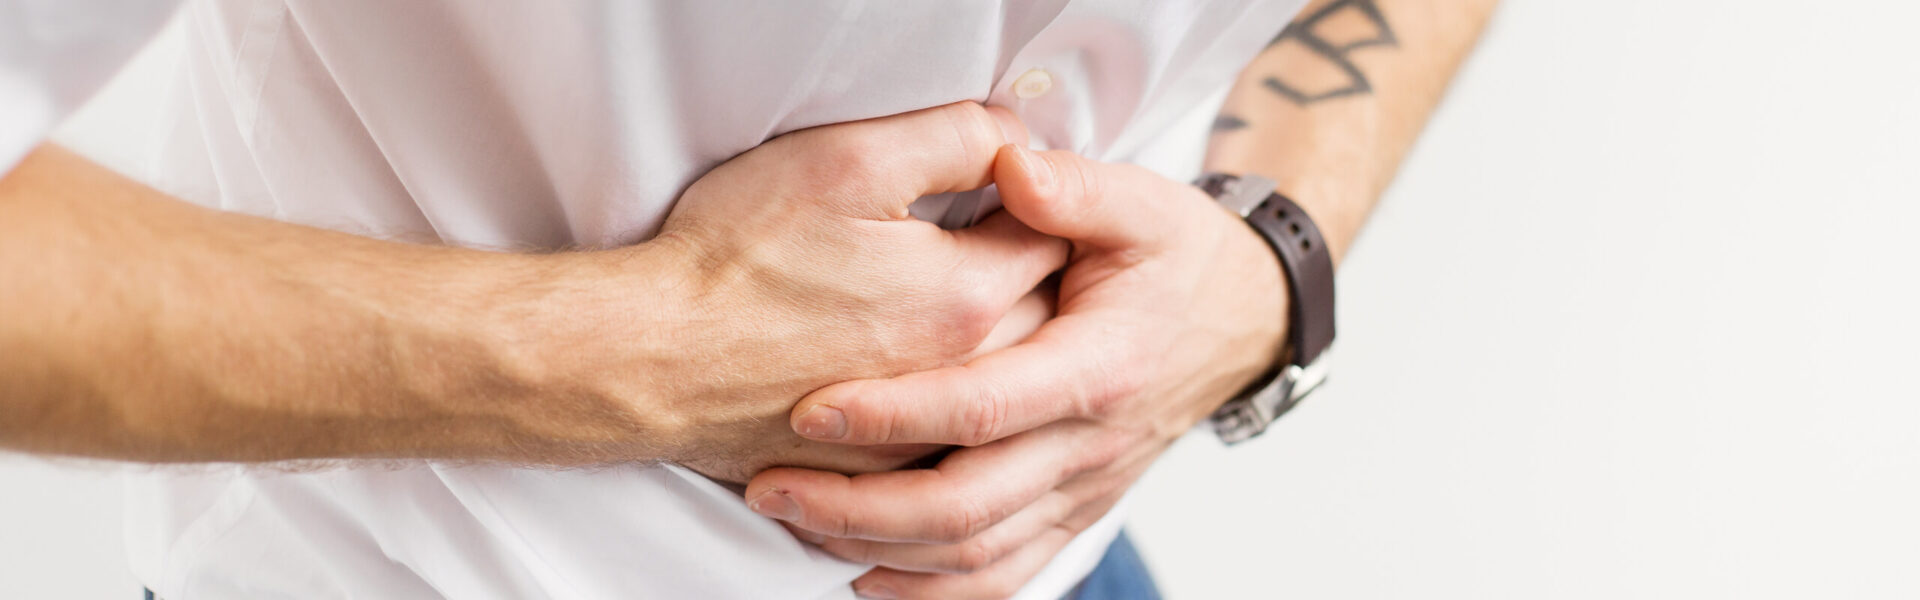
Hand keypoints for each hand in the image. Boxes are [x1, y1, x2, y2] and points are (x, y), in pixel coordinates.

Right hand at [522, 103, 1065, 482]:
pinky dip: (947, 405)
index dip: (1038, 204)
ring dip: (998, 346)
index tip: (1011, 189)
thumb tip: (1013, 139)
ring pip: (1001, 385)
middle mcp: (961, 377)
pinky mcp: (880, 469)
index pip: (1057, 240)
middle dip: (1028, 275)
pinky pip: (948, 438)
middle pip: (1043, 319)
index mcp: (969, 297)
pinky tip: (915, 371)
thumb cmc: (738, 256)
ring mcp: (924, 434)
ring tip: (953, 303)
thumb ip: (954, 137)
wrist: (652, 359)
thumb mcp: (851, 160)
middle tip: (993, 240)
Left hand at [742, 147, 1290, 597]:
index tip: (812, 410)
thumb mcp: (1141, 202)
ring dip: (877, 548)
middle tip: (770, 485)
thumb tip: (1010, 165)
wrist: (1243, 318)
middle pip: (967, 508)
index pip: (986, 408)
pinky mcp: (1075, 512)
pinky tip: (864, 574)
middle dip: (858, 506)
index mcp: (1100, 366)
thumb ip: (1074, 186)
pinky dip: (931, 590)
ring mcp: (1084, 488)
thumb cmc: (1178, 256)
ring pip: (975, 555)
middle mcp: (1090, 444)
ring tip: (793, 518)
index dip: (896, 414)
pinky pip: (1003, 575)